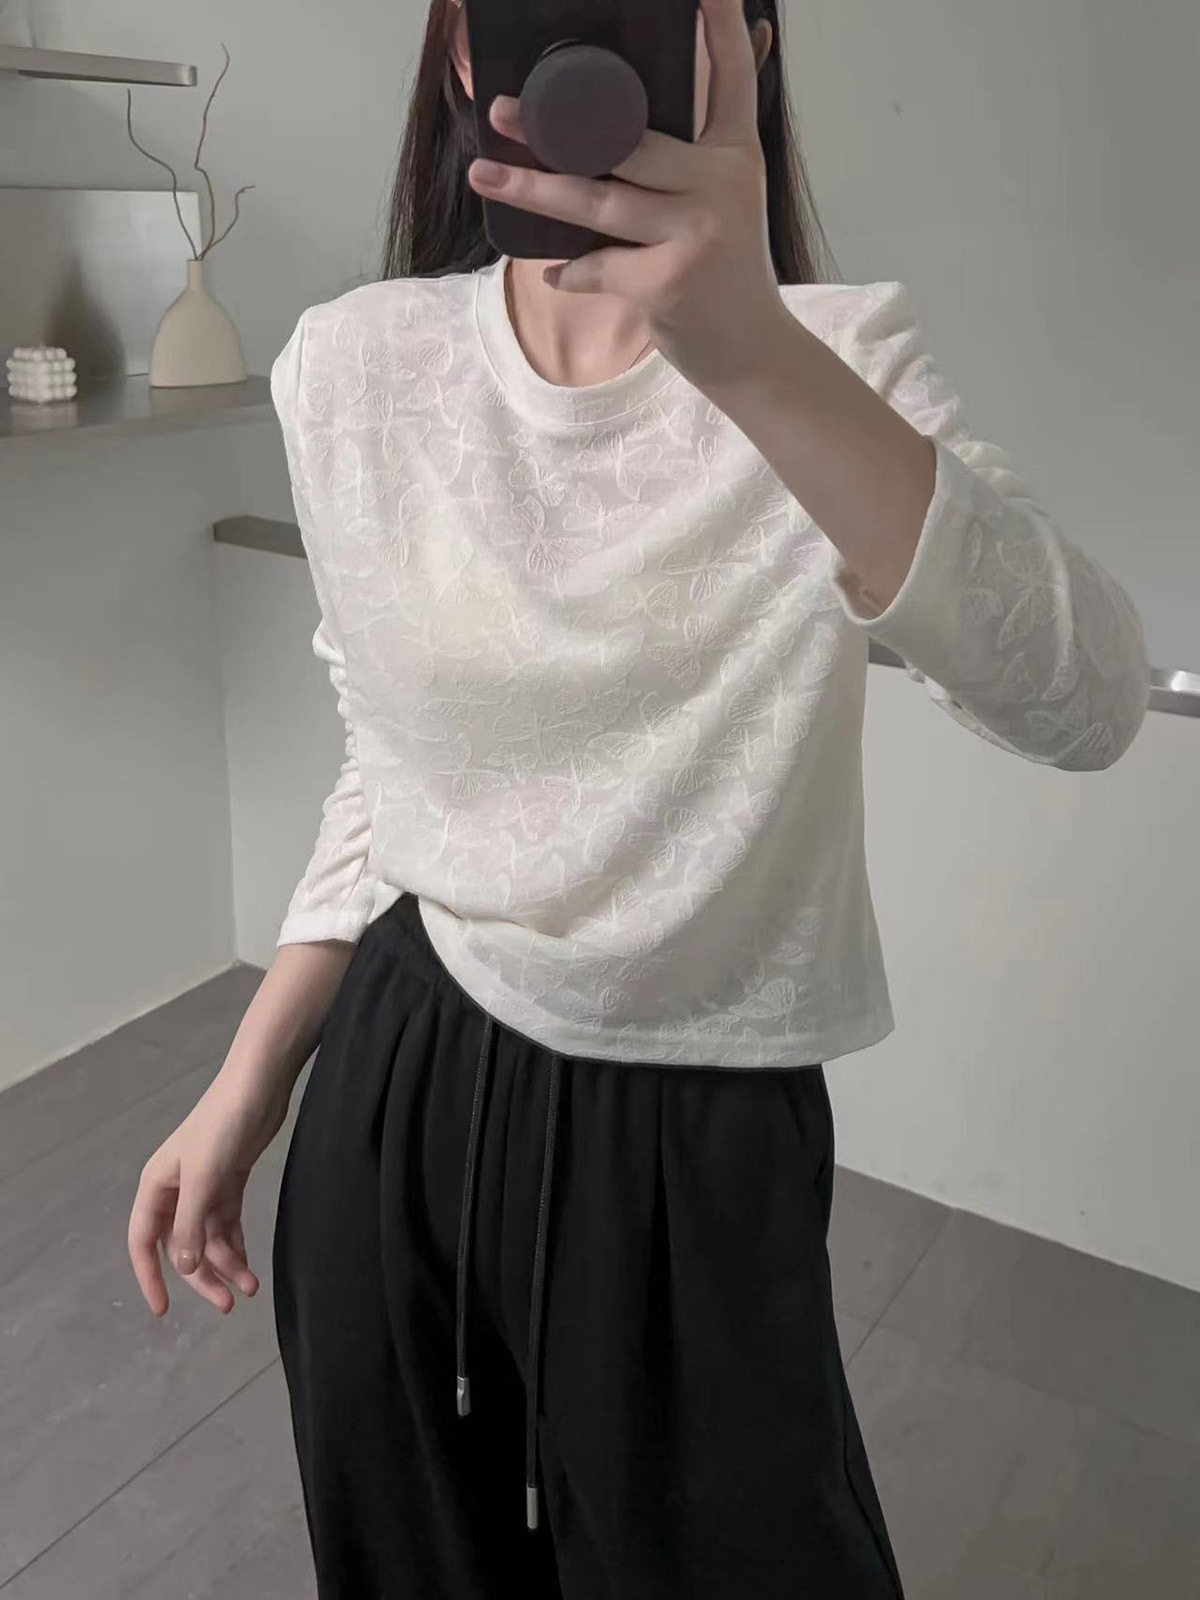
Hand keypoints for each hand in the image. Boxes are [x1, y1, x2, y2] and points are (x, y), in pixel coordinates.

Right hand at [127, 1074, 288, 1315]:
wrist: (258, 1087)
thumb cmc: (223, 1125)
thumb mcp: (204, 1178)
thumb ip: (191, 1224)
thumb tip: (182, 1268)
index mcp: (157, 1186)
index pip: (144, 1241)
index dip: (150, 1276)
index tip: (162, 1310)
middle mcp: (177, 1190)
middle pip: (182, 1246)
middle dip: (202, 1277)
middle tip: (226, 1305)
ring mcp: (204, 1186)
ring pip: (208, 1238)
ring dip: (226, 1264)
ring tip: (249, 1288)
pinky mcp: (229, 1181)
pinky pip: (227, 1224)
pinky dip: (237, 1245)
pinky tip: (248, 1265)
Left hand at [467, 0, 790, 390]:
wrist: (752, 353)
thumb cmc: (725, 275)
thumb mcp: (726, 203)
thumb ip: (691, 159)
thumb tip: (616, 125)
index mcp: (737, 153)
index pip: (730, 74)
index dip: (720, 26)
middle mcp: (723, 182)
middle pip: (626, 139)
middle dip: (556, 126)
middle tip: (501, 109)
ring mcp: (697, 231)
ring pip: (596, 201)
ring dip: (532, 190)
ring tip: (484, 174)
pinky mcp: (669, 281)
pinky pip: (597, 265)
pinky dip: (571, 272)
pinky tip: (556, 273)